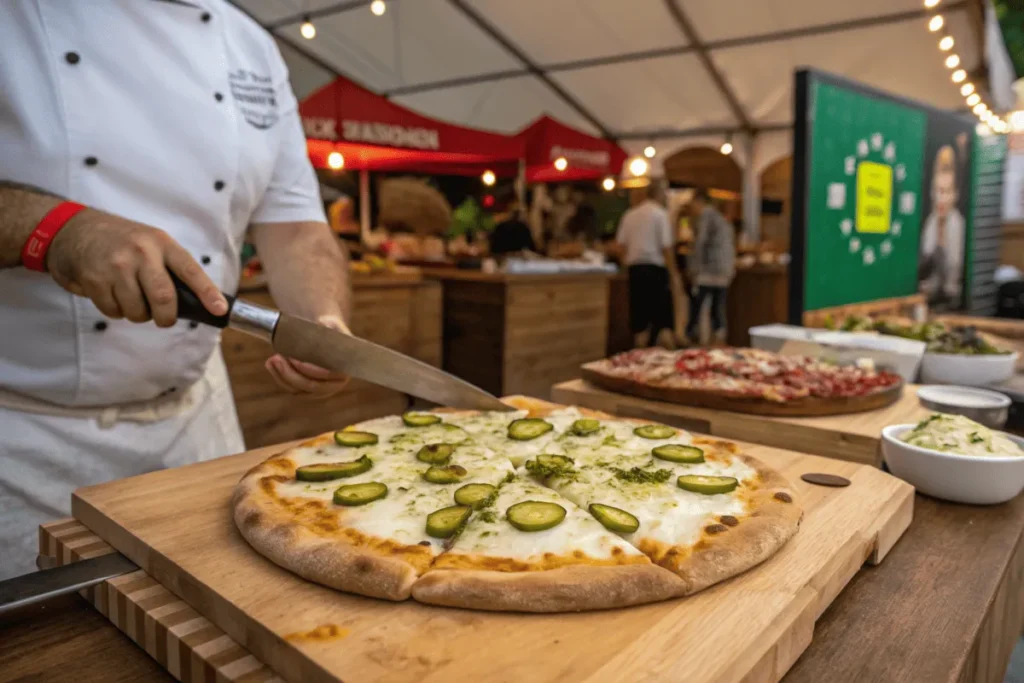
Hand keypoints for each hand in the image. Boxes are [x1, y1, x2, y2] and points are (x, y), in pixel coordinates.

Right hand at [47, 208, 226, 325]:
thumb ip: (170, 268)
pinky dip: (116, 311)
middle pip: (164, 298)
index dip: (207, 293)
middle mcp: (141, 253)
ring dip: (138, 314)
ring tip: (132, 299)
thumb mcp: (151, 243)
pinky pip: (114, 311)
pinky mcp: (94, 280)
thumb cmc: (121, 242)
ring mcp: (116, 266)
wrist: (73, 229)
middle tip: (164, 319)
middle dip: (166, 317)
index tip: (220, 310)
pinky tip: (111, 293)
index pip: (190, 270)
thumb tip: (197, 302)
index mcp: (162, 243)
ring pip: (138, 310)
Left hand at [265, 315, 350, 396]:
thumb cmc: (329, 329)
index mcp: (345, 369)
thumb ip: (331, 325)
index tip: (292, 358)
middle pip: (311, 386)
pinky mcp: (308, 392)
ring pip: (299, 390)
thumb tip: (322, 324)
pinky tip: (270, 365)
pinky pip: (293, 389)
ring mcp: (321, 391)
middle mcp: (336, 384)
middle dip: (291, 374)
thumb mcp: (332, 324)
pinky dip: (280, 378)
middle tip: (276, 357)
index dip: (308, 369)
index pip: (326, 375)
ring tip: (271, 359)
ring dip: (283, 376)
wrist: (325, 336)